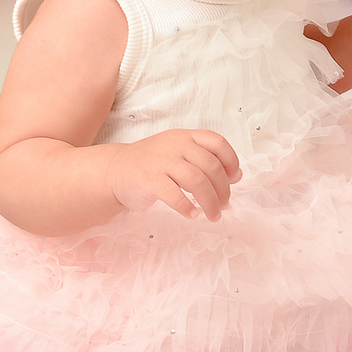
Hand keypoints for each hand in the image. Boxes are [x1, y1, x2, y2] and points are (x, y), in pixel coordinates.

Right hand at [107, 129, 241, 221]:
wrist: (116, 170)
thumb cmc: (152, 164)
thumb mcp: (178, 153)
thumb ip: (204, 160)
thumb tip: (236, 176)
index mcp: (185, 136)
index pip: (217, 142)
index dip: (231, 161)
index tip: (234, 179)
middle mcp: (175, 145)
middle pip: (211, 166)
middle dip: (223, 190)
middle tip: (224, 205)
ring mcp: (162, 161)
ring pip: (197, 181)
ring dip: (210, 202)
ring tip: (213, 215)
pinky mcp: (149, 179)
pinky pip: (175, 196)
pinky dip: (187, 208)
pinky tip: (191, 215)